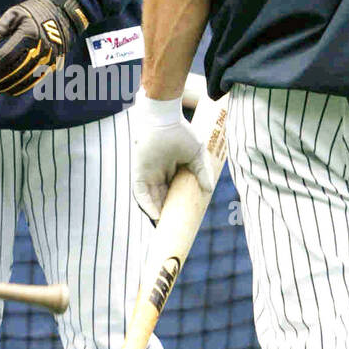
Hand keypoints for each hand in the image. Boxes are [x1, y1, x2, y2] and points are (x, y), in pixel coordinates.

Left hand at [0, 0, 88, 96]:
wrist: (65, 13)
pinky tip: (8, 88)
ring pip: (23, 80)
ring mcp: (47, 59)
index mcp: (28, 35)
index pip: (4, 57)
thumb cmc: (35, 11)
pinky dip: (19, 87)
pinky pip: (34, 81)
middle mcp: (39, 49)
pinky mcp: (52, 65)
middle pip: (12, 71)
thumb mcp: (14, 13)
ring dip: (5, 86)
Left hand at [131, 90, 213, 222]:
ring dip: (156, 214)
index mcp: (172, 170)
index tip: (185, 218)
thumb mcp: (196, 155)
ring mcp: (149, 174)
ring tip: (165, 229)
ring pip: (151, 199)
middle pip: (162, 199)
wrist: (164, 119)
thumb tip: (208, 190)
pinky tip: (155, 216)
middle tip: (175, 229)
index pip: (173, 193)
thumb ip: (202, 172)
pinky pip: (140, 193)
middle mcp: (159, 175)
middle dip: (167, 214)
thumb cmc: (180, 132)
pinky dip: (147, 205)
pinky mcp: (139, 173)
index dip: (178, 206)